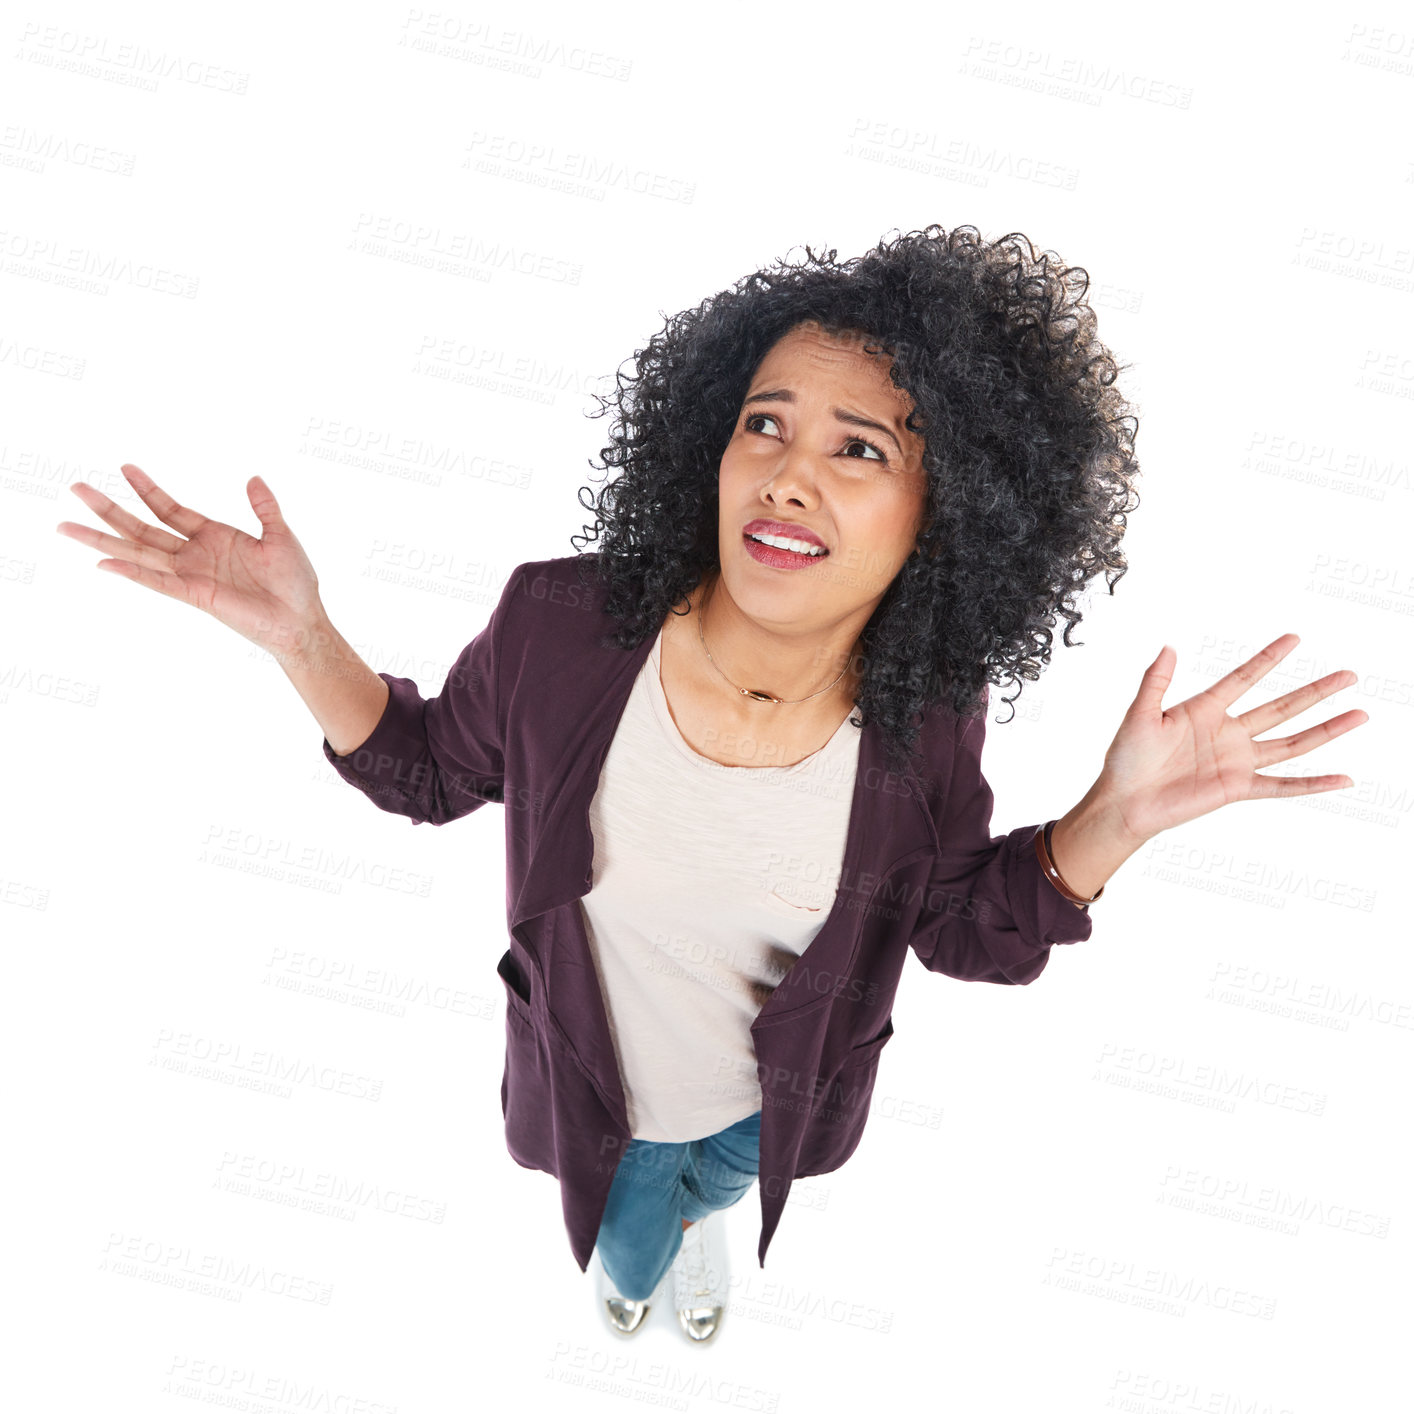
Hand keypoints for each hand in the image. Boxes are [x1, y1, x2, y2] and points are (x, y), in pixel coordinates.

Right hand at [56, 464, 325, 653]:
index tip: (124, 467)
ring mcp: (191, 575)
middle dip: (109, 509)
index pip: (171, 510)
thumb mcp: (280, 535)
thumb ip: (265, 507)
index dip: (148, 490)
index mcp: (214, 537)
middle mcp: (195, 555)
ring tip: (67, 525)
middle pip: (142, 528)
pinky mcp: (195, 595)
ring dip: (103, 538)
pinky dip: (131, 572)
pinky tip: (102, 562)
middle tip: (75, 488)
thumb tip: (253, 477)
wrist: (301, 619)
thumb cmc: (294, 583)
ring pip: (138, 552)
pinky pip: (157, 581)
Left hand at [1093, 634, 1368, 843]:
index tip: (1295, 638)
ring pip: (1292, 742)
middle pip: (1281, 707)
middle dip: (1316, 691)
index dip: (1269, 658)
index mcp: (1203, 709)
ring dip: (1327, 729)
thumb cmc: (1126, 759)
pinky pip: (1283, 786)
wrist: (1123, 802)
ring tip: (1360, 714)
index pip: (1244, 677)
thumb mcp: (1139, 714)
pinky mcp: (1238, 788)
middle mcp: (1227, 733)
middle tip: (1349, 675)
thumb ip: (1155, 681)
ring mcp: (1236, 761)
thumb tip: (1168, 647)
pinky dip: (1314, 784)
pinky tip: (1344, 779)